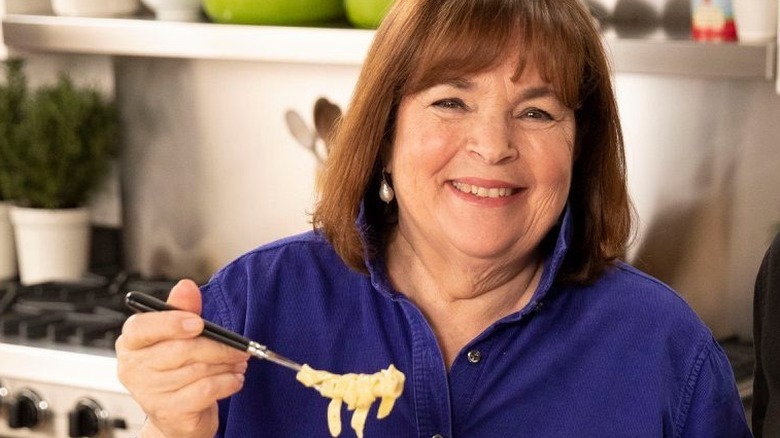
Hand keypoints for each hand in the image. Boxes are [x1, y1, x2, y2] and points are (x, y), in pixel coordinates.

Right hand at [116, 279, 249, 437]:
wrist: (179, 415)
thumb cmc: (178, 370)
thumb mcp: (179, 336)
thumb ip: (182, 310)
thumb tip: (186, 286)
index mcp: (132, 343)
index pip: (141, 328)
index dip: (171, 323)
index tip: (198, 323)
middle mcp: (134, 369)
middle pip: (180, 349)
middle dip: (218, 346)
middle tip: (240, 346)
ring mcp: (149, 394)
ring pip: (198, 369)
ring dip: (226, 364)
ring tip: (238, 361)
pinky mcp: (169, 413)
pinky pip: (205, 390)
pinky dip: (226, 382)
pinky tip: (234, 379)